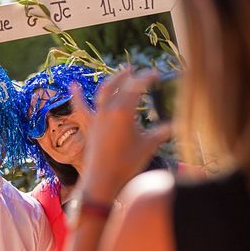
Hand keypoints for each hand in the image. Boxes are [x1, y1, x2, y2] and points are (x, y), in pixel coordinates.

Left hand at [73, 68, 171, 202]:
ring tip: (122, 72)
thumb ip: (162, 132)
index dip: (146, 78)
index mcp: (124, 111)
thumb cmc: (127, 163)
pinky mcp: (89, 126)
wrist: (102, 179)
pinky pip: (81, 108)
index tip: (156, 74)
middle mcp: (108, 110)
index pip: (137, 87)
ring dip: (113, 80)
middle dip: (131, 77)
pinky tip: (73, 85)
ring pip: (104, 92)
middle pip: (121, 86)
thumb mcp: (149, 146)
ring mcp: (97, 117)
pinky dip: (77, 96)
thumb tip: (177, 125)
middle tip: (140, 71)